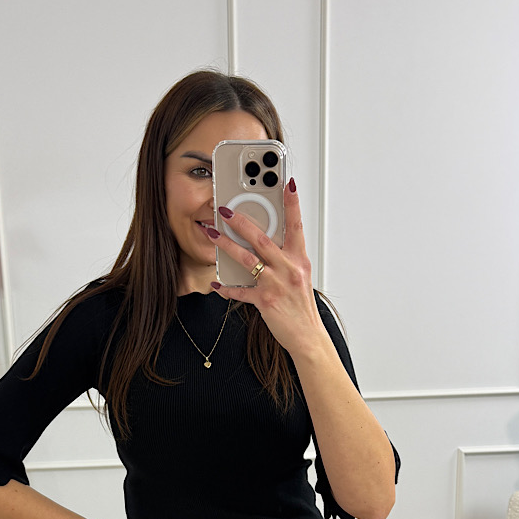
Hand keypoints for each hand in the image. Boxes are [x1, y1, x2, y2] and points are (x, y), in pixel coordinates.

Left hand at [209, 179, 326, 355]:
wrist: (307, 336)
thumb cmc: (301, 306)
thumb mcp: (300, 276)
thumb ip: (286, 258)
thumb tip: (267, 243)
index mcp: (299, 259)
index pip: (296, 225)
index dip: (292, 203)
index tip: (287, 183)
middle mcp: (288, 268)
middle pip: (262, 238)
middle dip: (240, 220)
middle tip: (224, 208)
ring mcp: (276, 284)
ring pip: (246, 258)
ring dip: (225, 245)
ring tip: (211, 233)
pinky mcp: (264, 300)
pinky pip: (240, 290)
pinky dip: (226, 287)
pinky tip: (215, 282)